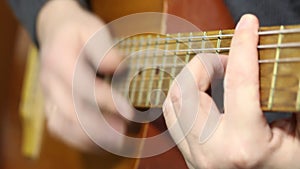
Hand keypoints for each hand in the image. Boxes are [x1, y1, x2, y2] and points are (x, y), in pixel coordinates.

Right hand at [37, 0, 131, 150]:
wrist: (56, 32)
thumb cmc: (77, 31)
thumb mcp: (92, 29)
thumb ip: (105, 49)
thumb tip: (119, 67)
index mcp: (59, 59)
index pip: (82, 86)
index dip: (106, 101)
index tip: (129, 111)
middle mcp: (49, 81)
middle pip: (71, 112)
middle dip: (100, 127)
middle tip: (125, 132)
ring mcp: (48, 95)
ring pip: (62, 125)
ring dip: (90, 137)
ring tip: (116, 139)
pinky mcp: (51, 105)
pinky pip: (60, 129)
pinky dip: (80, 139)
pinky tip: (100, 140)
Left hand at [163, 14, 299, 167]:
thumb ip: (290, 98)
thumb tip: (283, 64)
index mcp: (245, 144)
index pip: (239, 81)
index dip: (243, 46)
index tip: (248, 25)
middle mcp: (212, 150)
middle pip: (187, 88)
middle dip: (205, 62)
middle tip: (227, 61)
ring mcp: (195, 155)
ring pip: (172, 101)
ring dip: (190, 77)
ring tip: (214, 74)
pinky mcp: (188, 155)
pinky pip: (172, 116)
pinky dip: (182, 95)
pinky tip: (201, 92)